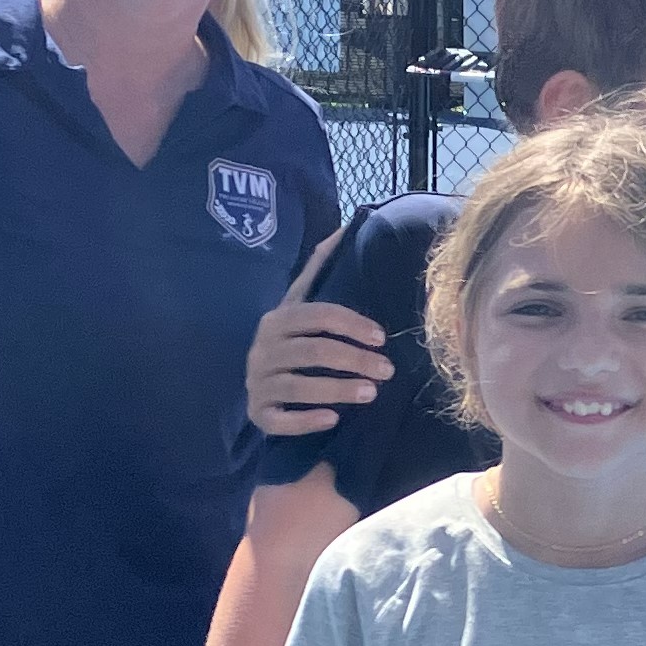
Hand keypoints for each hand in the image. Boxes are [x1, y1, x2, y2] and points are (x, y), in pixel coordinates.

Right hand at [244, 241, 390, 435]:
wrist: (260, 385)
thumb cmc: (292, 341)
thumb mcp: (301, 305)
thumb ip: (320, 270)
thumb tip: (347, 226)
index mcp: (278, 319)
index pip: (317, 315)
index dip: (352, 324)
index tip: (382, 338)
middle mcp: (263, 349)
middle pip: (313, 351)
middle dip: (354, 359)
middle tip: (387, 370)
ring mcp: (258, 382)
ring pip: (298, 385)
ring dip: (338, 389)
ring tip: (372, 393)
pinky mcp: (258, 413)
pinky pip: (280, 419)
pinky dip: (306, 419)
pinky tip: (333, 419)